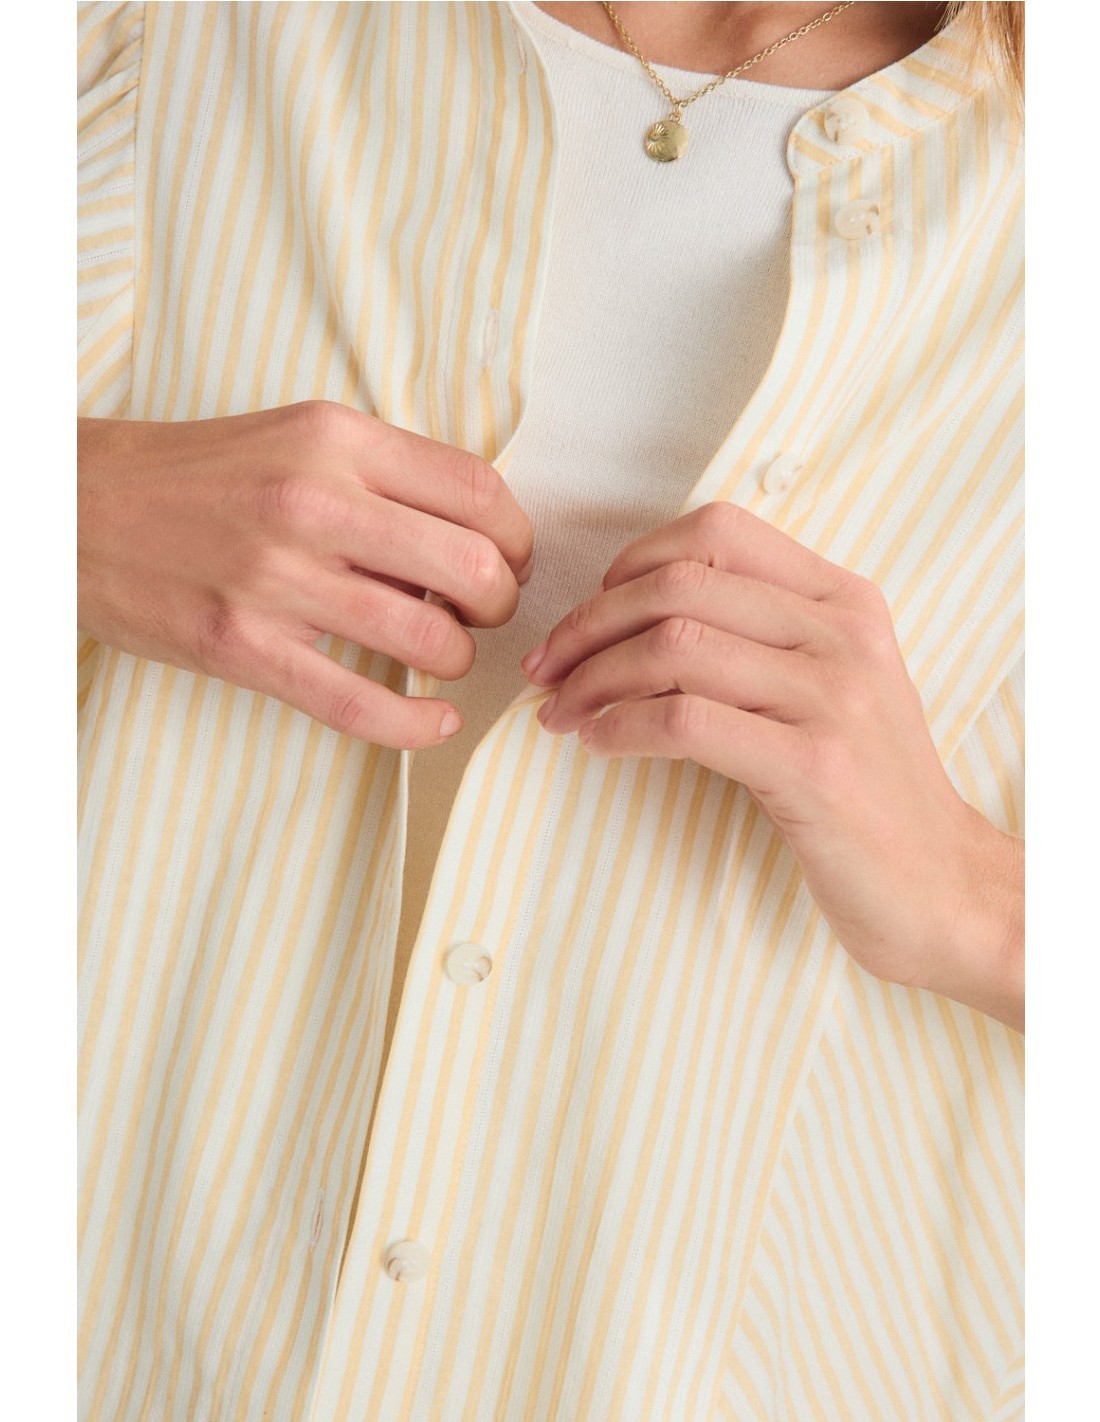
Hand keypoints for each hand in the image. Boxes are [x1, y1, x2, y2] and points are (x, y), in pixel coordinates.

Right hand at [78, 400, 533, 747]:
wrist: (79, 507)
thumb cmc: (201, 476)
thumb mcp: (299, 436)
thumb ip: (385, 474)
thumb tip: (476, 531)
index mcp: (337, 439)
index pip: (480, 493)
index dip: (517, 539)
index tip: (508, 560)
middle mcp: (314, 501)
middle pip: (474, 568)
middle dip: (499, 605)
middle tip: (480, 613)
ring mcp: (277, 579)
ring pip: (430, 641)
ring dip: (458, 661)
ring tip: (438, 655)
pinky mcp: (244, 647)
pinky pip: (361, 705)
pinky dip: (416, 725)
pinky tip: (432, 721)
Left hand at [520, 502, 1022, 1030]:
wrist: (941, 885)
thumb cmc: (867, 788)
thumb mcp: (829, 688)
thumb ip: (758, 639)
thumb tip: (634, 620)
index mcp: (844, 600)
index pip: (717, 533)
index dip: (632, 563)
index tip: (592, 614)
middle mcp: (842, 634)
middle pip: (679, 587)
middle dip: (589, 625)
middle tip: (547, 669)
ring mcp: (831, 698)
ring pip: (673, 647)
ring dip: (593, 679)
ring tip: (561, 714)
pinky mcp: (812, 767)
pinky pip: (684, 722)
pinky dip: (620, 728)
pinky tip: (598, 745)